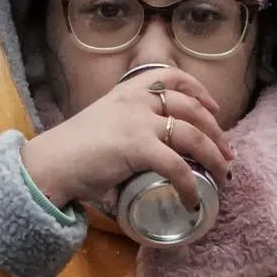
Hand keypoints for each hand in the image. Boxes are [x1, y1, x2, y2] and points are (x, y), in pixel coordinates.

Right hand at [19, 66, 232, 208]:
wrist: (50, 164)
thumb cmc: (72, 151)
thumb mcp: (103, 123)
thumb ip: (127, 127)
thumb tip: (151, 151)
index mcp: (127, 91)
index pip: (172, 76)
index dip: (199, 90)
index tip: (213, 108)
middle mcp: (136, 100)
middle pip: (191, 108)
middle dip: (216, 131)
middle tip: (227, 152)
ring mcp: (138, 121)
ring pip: (193, 135)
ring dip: (214, 157)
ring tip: (222, 176)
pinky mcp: (137, 146)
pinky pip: (177, 167)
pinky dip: (189, 186)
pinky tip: (192, 201)